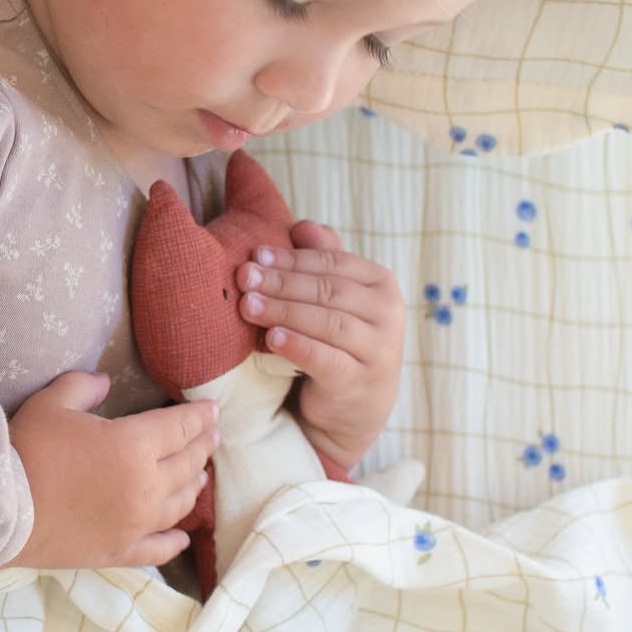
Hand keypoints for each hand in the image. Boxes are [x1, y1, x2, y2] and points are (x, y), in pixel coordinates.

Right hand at [2, 372, 220, 571]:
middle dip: (202, 447)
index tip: (213, 411)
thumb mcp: (52, 403)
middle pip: (187, 464)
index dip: (199, 417)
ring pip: (180, 505)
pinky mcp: (120, 551)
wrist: (0, 508)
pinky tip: (183, 537)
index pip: (179, 428)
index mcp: (134, 445)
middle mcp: (146, 486)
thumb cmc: (27, 449)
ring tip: (200, 478)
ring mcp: (136, 523)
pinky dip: (174, 541)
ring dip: (194, 487)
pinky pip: (158, 548)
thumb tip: (104, 381)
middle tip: (212, 437)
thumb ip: (82, 387)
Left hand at [235, 220, 404, 473]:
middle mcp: (387, 314)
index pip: (332, 262)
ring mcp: (378, 350)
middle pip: (327, 290)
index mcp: (380, 284)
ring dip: (283, 311)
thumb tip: (301, 225)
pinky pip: (327, 360)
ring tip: (247, 305)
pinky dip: (298, 346)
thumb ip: (322, 258)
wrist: (354, 406)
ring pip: (327, 322)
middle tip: (244, 277)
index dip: (292, 257)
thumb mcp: (334, 298)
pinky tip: (271, 338)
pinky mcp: (360, 382)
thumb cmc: (338, 340)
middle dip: (281, 282)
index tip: (255, 254)